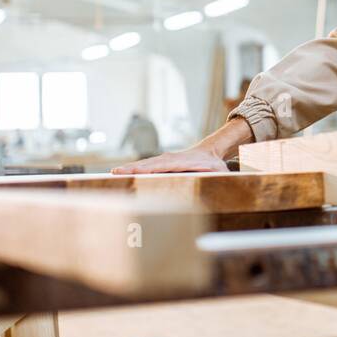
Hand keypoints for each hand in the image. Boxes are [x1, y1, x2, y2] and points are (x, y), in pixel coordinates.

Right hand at [113, 117, 254, 174]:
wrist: (209, 152)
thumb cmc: (214, 165)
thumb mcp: (220, 171)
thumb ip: (221, 177)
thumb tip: (222, 183)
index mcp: (181, 162)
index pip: (160, 166)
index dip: (147, 169)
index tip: (134, 172)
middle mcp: (168, 159)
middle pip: (147, 164)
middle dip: (131, 169)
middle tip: (115, 174)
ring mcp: (163, 160)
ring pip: (144, 165)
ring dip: (129, 169)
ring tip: (114, 175)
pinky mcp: (160, 164)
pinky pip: (145, 167)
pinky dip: (133, 170)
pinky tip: (122, 175)